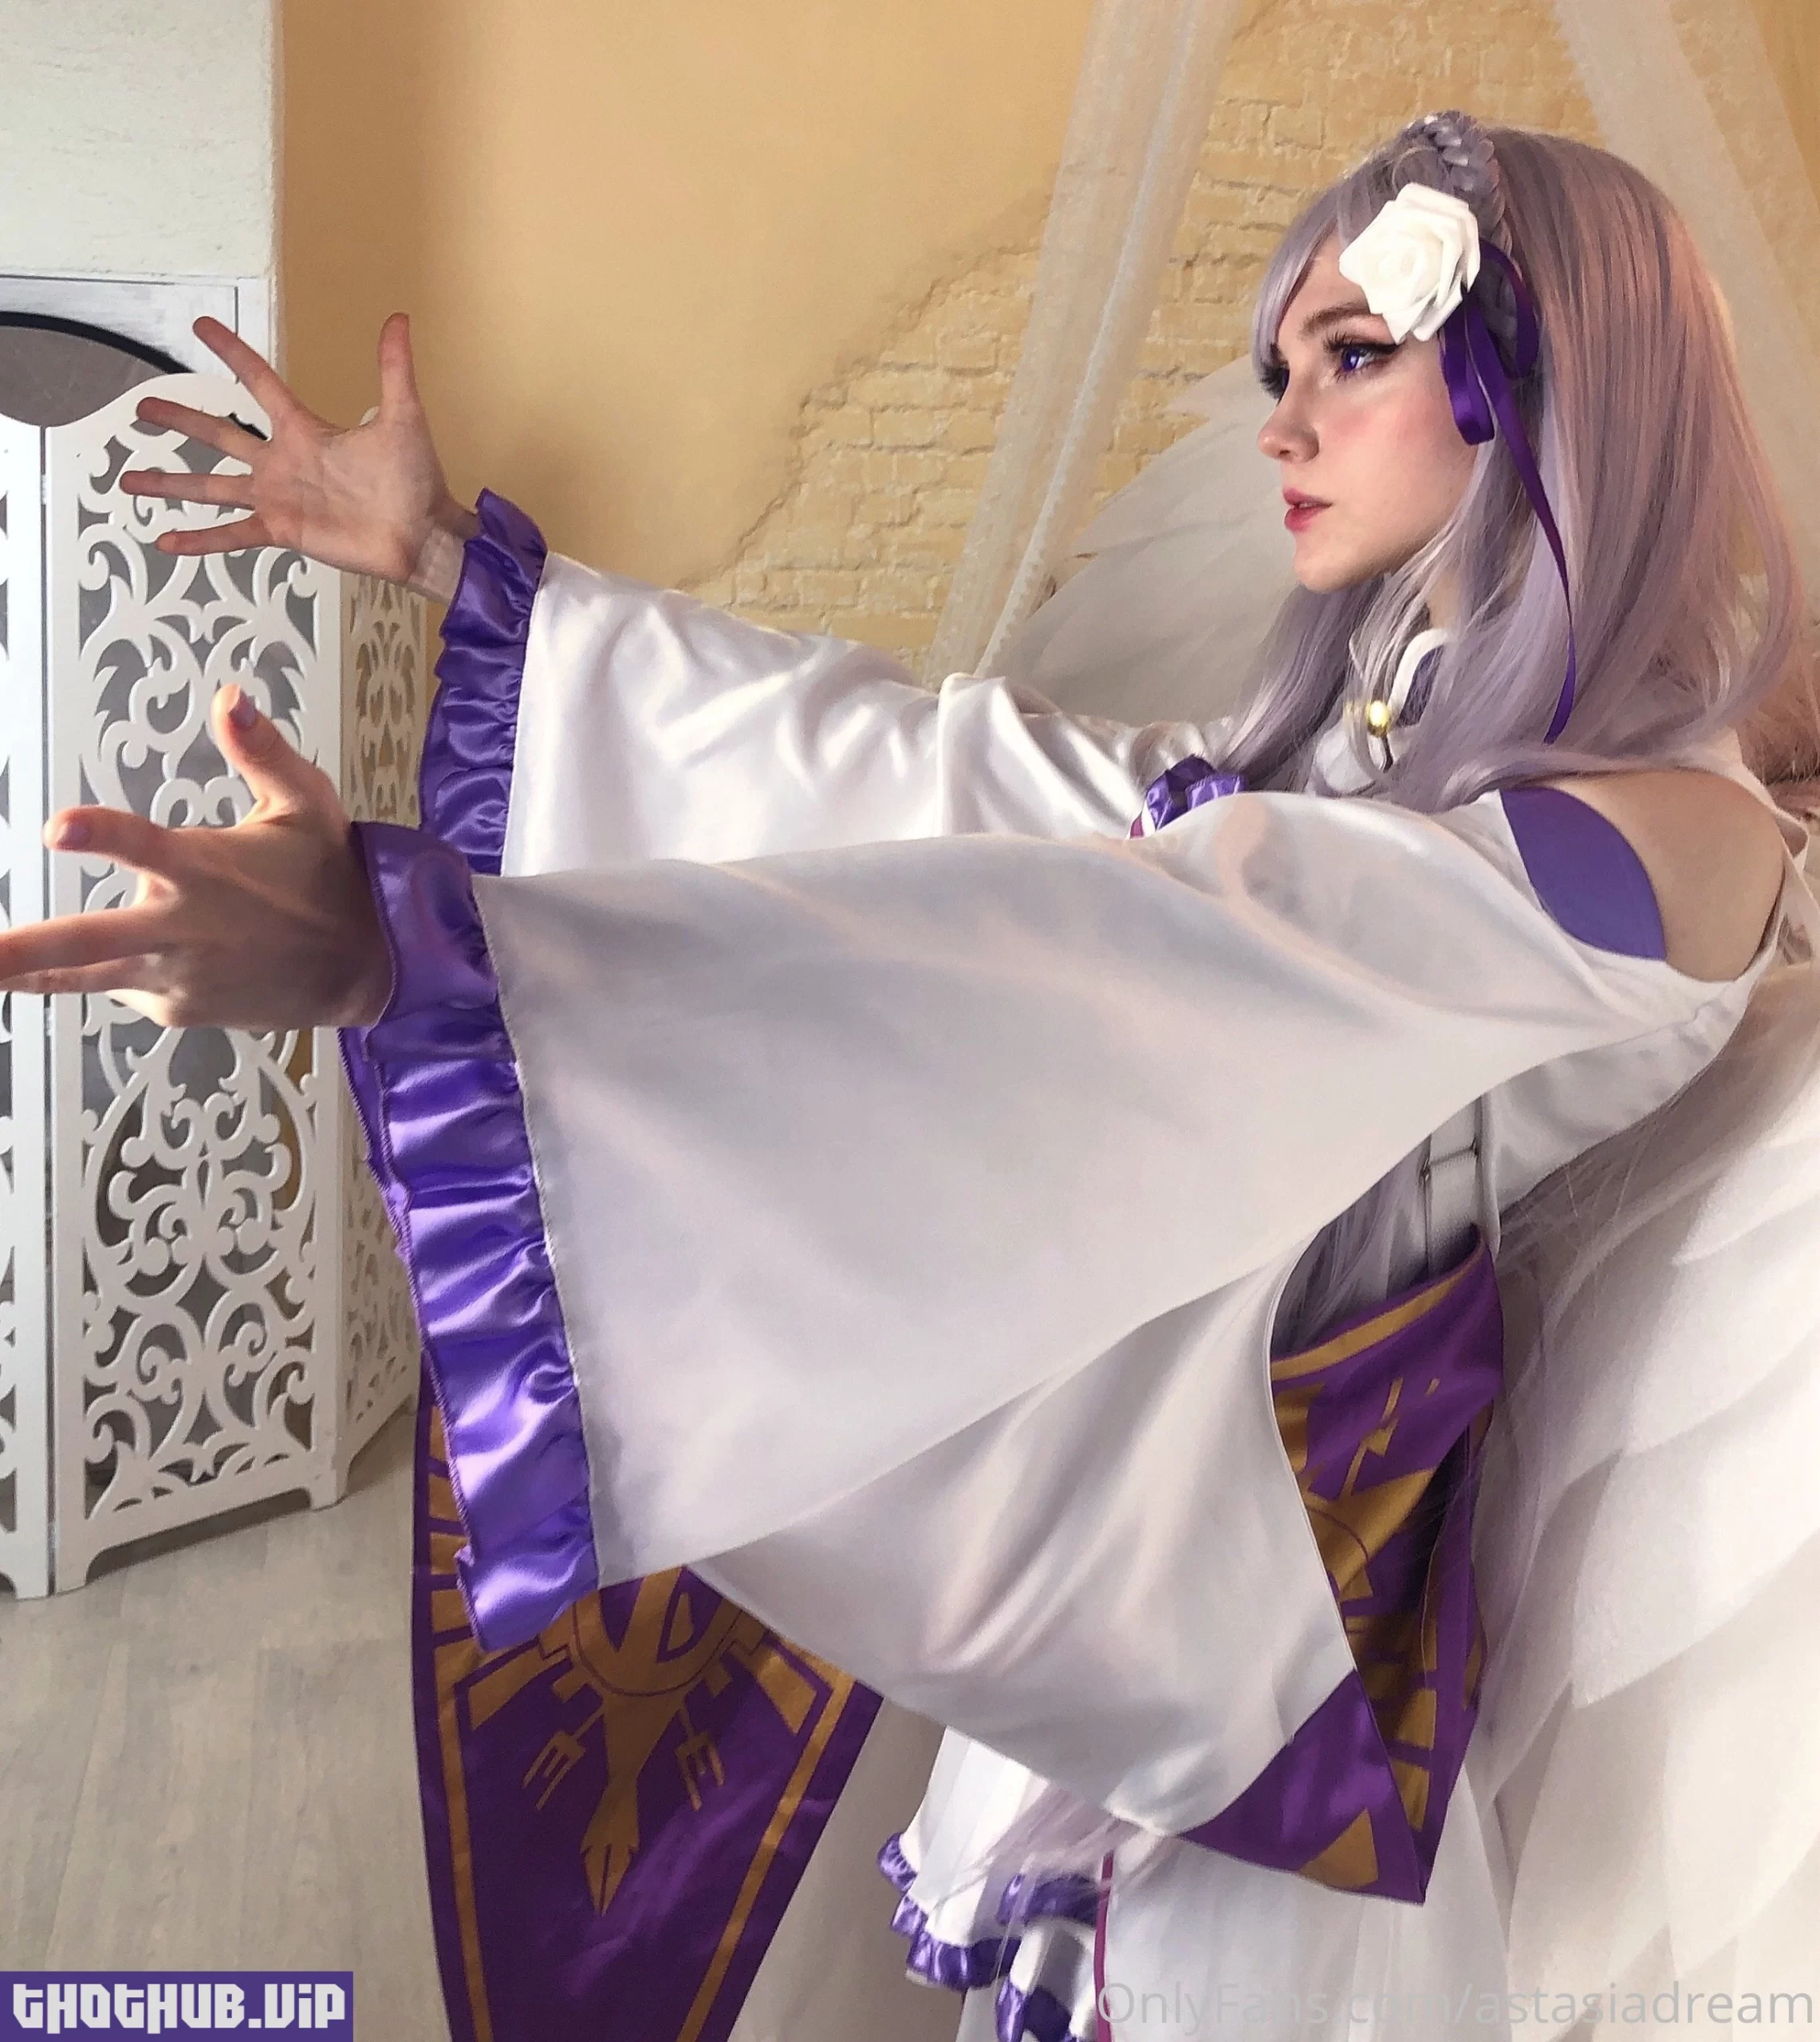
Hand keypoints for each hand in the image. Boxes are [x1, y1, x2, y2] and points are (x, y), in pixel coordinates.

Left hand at [0, 686, 391, 1031]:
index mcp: (206, 869)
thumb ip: (262, 753)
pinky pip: (124, 983)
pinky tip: (161, 952)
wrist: (364, 969)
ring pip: (85, 976)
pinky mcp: (177, 1008)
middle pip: (88, 941)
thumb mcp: (307, 805)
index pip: (146, 845)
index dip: (102, 836)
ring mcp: (176, 976)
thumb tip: (229, 696)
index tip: (56, 829)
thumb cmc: (330, 877)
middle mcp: (183, 928)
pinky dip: (122, 966)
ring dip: (27, 975)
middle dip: (24, 949)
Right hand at [119, 313, 478, 598]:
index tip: (202, 326)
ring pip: (211, 486)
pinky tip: (165, 542)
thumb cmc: (415, 479)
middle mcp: (282, 461)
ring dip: (171, 484)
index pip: (258, 383)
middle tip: (142, 407)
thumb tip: (399, 318)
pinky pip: (231, 534)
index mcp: (304, 429)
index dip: (231, 354)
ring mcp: (277, 497)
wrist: (423, 534)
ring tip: (130, 481)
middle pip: (218, 434)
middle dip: (181, 419)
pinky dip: (199, 539)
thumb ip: (394, 368)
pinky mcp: (281, 530)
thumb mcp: (403, 416)